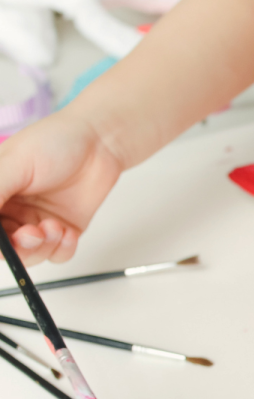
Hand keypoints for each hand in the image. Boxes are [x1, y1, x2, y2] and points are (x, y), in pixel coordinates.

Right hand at [0, 113, 124, 264]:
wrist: (99, 144)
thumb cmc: (54, 142)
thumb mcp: (13, 164)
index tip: (4, 238)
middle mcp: (9, 211)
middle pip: (3, 247)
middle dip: (17, 247)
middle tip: (32, 234)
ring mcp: (35, 223)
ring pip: (29, 255)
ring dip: (42, 247)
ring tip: (55, 227)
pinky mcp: (63, 231)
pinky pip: (56, 255)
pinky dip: (62, 249)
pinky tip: (68, 232)